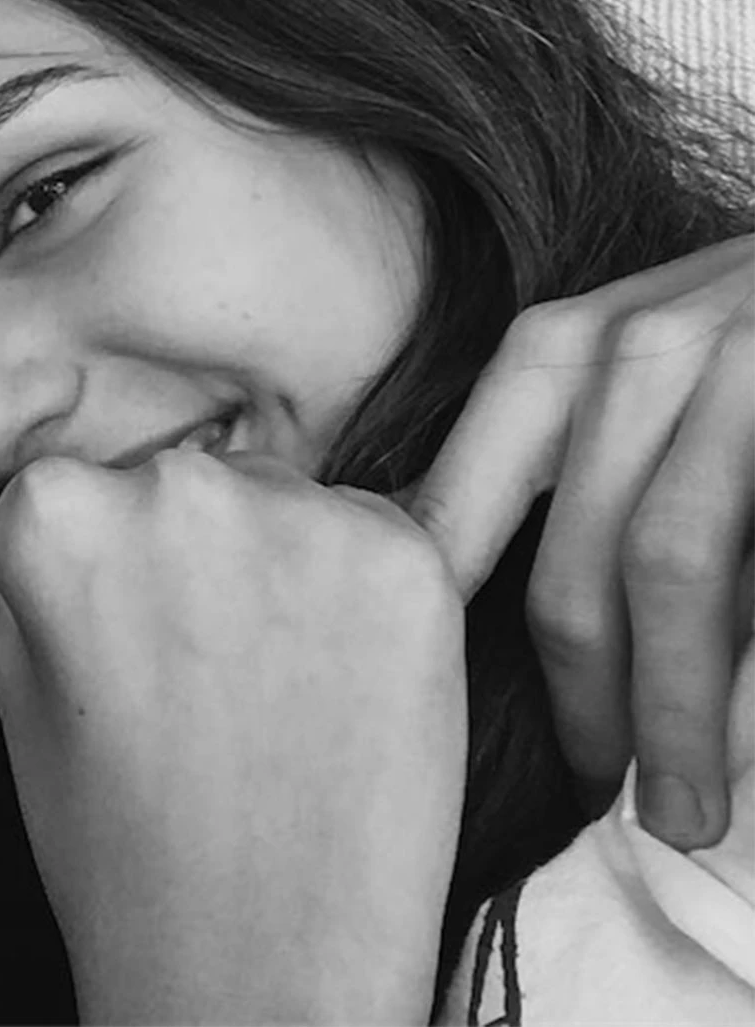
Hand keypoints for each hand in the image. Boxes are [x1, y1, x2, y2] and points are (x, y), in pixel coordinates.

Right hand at [0, 451, 465, 1025]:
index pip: (80, 487)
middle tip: (204, 680)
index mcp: (53, 509)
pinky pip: (381, 528)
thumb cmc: (119, 844)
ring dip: (282, 563)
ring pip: (283, 500)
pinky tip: (348, 670)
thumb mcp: (18, 693)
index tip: (125, 643)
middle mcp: (171, 484)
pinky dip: (367, 586)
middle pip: (184, 480)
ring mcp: (295, 515)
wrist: (260, 974)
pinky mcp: (402, 556)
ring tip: (277, 693)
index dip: (108, 569)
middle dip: (194, 553)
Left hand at [408, 234, 754, 848]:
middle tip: (590, 791)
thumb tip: (447, 570)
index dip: (439, 621)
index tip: (423, 712)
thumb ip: (559, 451)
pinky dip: (747, 677)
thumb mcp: (633, 356)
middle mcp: (635, 349)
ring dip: (673, 716)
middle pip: (571, 563)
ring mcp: (735, 372)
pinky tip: (743, 745)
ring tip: (677, 813)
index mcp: (558, 347)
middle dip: (580, 703)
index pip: (460, 503)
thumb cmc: (739, 332)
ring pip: (668, 570)